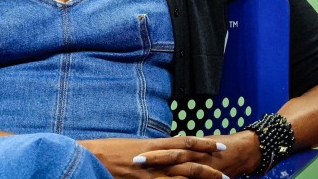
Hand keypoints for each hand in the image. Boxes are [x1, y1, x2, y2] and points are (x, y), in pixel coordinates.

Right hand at [79, 135, 228, 178]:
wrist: (90, 157)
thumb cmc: (108, 152)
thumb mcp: (133, 148)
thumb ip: (150, 152)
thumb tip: (162, 153)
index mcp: (153, 145)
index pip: (185, 142)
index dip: (203, 144)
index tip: (219, 147)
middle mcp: (155, 156)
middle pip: (189, 160)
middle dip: (209, 166)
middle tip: (228, 173)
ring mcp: (149, 171)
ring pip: (181, 175)